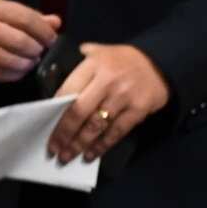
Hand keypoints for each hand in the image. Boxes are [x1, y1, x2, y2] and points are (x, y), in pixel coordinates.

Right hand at [0, 0, 59, 81]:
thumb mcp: (12, 18)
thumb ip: (35, 20)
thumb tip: (56, 22)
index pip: (27, 19)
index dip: (45, 33)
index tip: (52, 41)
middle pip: (20, 41)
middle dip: (36, 51)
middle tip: (39, 54)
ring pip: (10, 60)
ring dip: (26, 65)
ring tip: (30, 62)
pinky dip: (14, 75)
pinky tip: (18, 71)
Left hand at [48, 43, 169, 163]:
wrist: (160, 64)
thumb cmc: (123, 60)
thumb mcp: (99, 51)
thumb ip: (80, 63)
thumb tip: (61, 82)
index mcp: (93, 65)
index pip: (68, 91)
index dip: (56, 112)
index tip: (47, 125)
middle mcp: (107, 82)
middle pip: (79, 111)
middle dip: (65, 133)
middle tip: (55, 150)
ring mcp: (123, 97)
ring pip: (96, 125)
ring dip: (80, 143)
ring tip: (69, 156)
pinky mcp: (138, 110)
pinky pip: (116, 132)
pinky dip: (102, 145)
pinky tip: (92, 155)